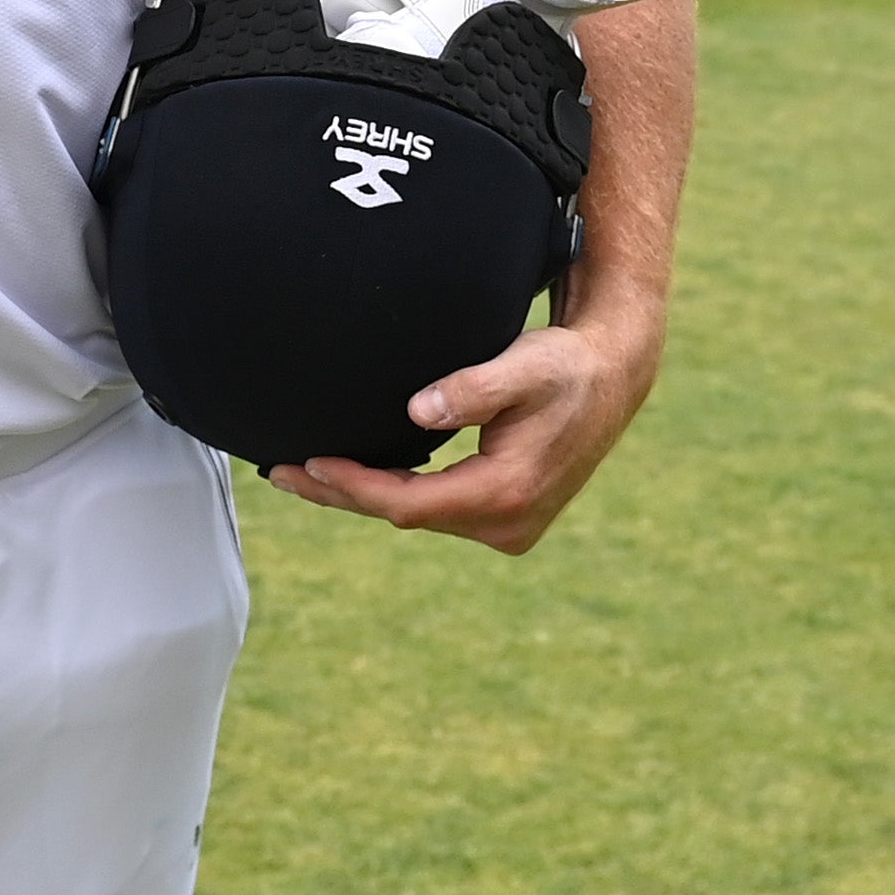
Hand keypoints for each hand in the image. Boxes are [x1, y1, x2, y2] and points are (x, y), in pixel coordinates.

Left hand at [268, 281, 667, 555]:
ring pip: (418, 516)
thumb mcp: (523, 366)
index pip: (407, 503)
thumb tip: (418, 411)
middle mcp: (507, 524)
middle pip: (405, 516)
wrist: (615, 379)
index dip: (353, 486)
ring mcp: (508, 527)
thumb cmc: (566, 366)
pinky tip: (358, 478)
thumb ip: (472, 389)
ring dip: (364, 496)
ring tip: (305, 475)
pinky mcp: (506, 518)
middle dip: (342, 494)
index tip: (306, 463)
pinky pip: (436, 511)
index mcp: (506, 492)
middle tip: (280, 474)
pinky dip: (395, 494)